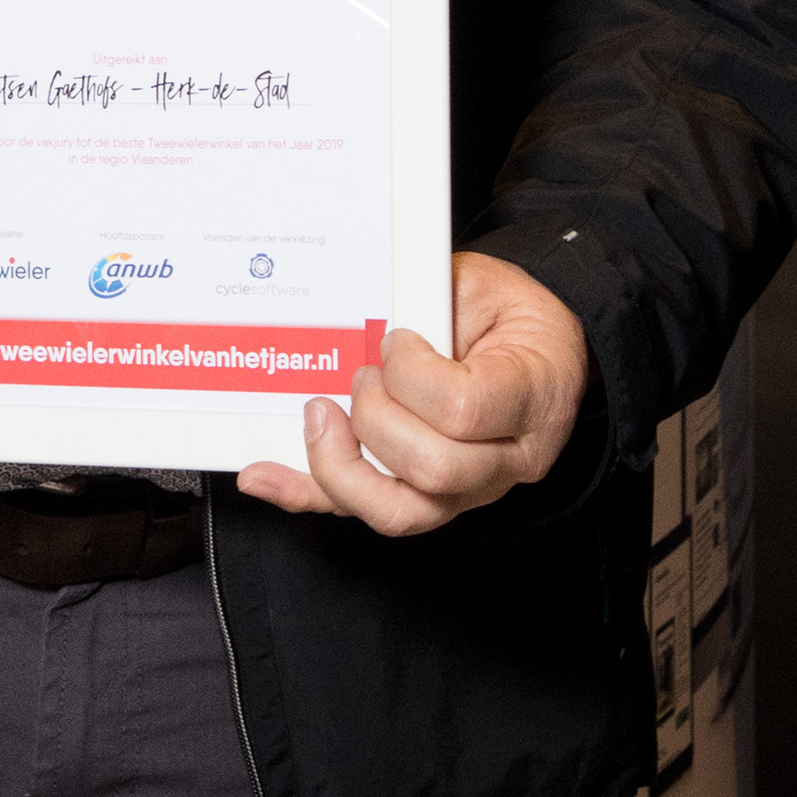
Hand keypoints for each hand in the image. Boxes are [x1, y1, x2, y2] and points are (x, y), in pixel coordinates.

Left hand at [237, 251, 590, 534]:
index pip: (465, 409)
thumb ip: (429, 297)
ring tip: (317, 412)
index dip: (413, 373)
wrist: (535, 347)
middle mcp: (504, 462)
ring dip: (339, 460)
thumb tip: (366, 308)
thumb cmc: (506, 314)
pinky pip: (359, 509)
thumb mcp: (481, 286)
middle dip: (377, 415)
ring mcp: (465, 490)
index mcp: (530, 401)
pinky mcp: (423, 498)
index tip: (395, 340)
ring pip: (396, 510)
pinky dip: (305, 493)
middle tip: (364, 374)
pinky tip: (262, 474)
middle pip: (431, 468)